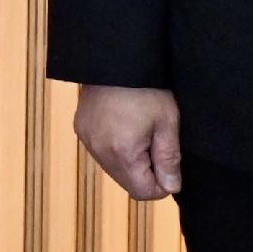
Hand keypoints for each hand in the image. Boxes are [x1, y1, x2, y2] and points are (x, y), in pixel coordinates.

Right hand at [74, 84, 184, 201]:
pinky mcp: (81, 129)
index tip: (171, 167)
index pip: (143, 191)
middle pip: (126, 182)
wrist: (116, 59)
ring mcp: (87, 141)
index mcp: (123, 153)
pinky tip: (124, 127)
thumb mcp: (167, 123)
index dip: (162, 186)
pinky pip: (101, 152)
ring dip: (130, 162)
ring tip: (141, 134)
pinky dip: (115, 149)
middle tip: (158, 145)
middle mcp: (99, 152)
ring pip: (113, 168)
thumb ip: (169, 159)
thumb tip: (171, 187)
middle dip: (145, 173)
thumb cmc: (147, 89)